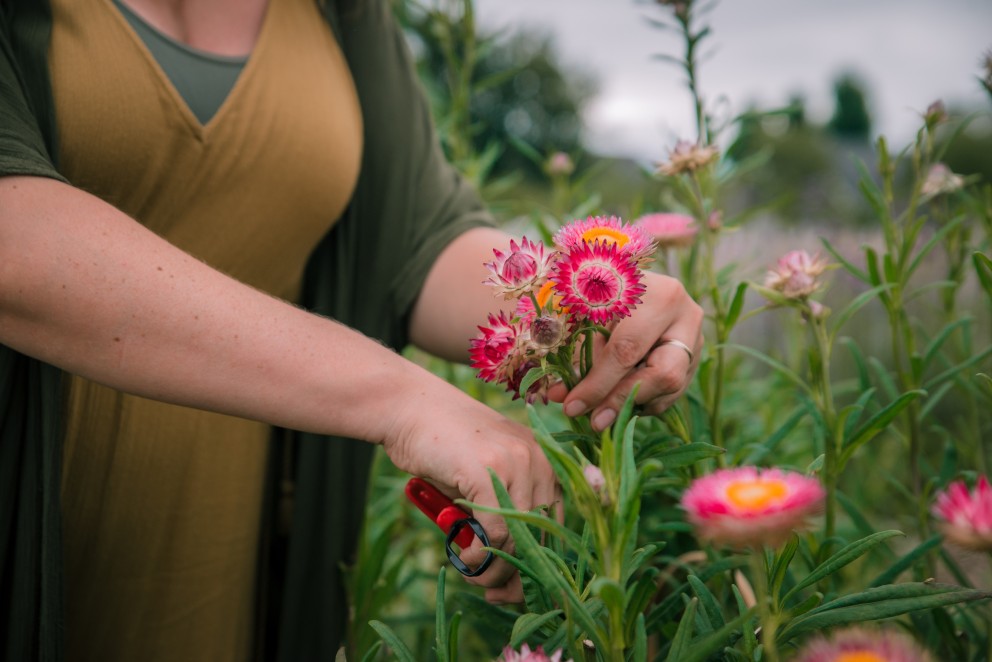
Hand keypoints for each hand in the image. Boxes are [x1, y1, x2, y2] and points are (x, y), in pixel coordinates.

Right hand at [381, 380, 558, 602]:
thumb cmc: (445, 447)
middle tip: (492, 593)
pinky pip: (493, 533)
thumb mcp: (486, 477)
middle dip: (517, 575)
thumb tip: (509, 571)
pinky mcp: (489, 472)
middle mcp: (540, 461)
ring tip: (473, 575)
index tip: (513, 588)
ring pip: (516, 540)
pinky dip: (477, 555)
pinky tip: (464, 558)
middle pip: (540, 538)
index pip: (555, 527)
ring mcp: (517, 464)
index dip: (537, 565)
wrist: (412, 409)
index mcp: (546, 462)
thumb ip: (503, 513)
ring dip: (493, 569)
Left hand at [549, 272, 703, 430]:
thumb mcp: (585, 312)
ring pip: (671, 389)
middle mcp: (687, 317)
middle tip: (594, 420)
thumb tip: (559, 397)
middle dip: (624, 400)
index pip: (628, 350)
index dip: (598, 384)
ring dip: (633, 404)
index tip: (571, 406)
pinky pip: (673, 392)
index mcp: (659, 294)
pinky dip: (643, 400)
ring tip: (600, 405)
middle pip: (664, 374)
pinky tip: (618, 396)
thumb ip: (575, 354)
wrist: (627, 274)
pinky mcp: (696, 356)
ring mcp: (697, 338)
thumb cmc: (600, 288)